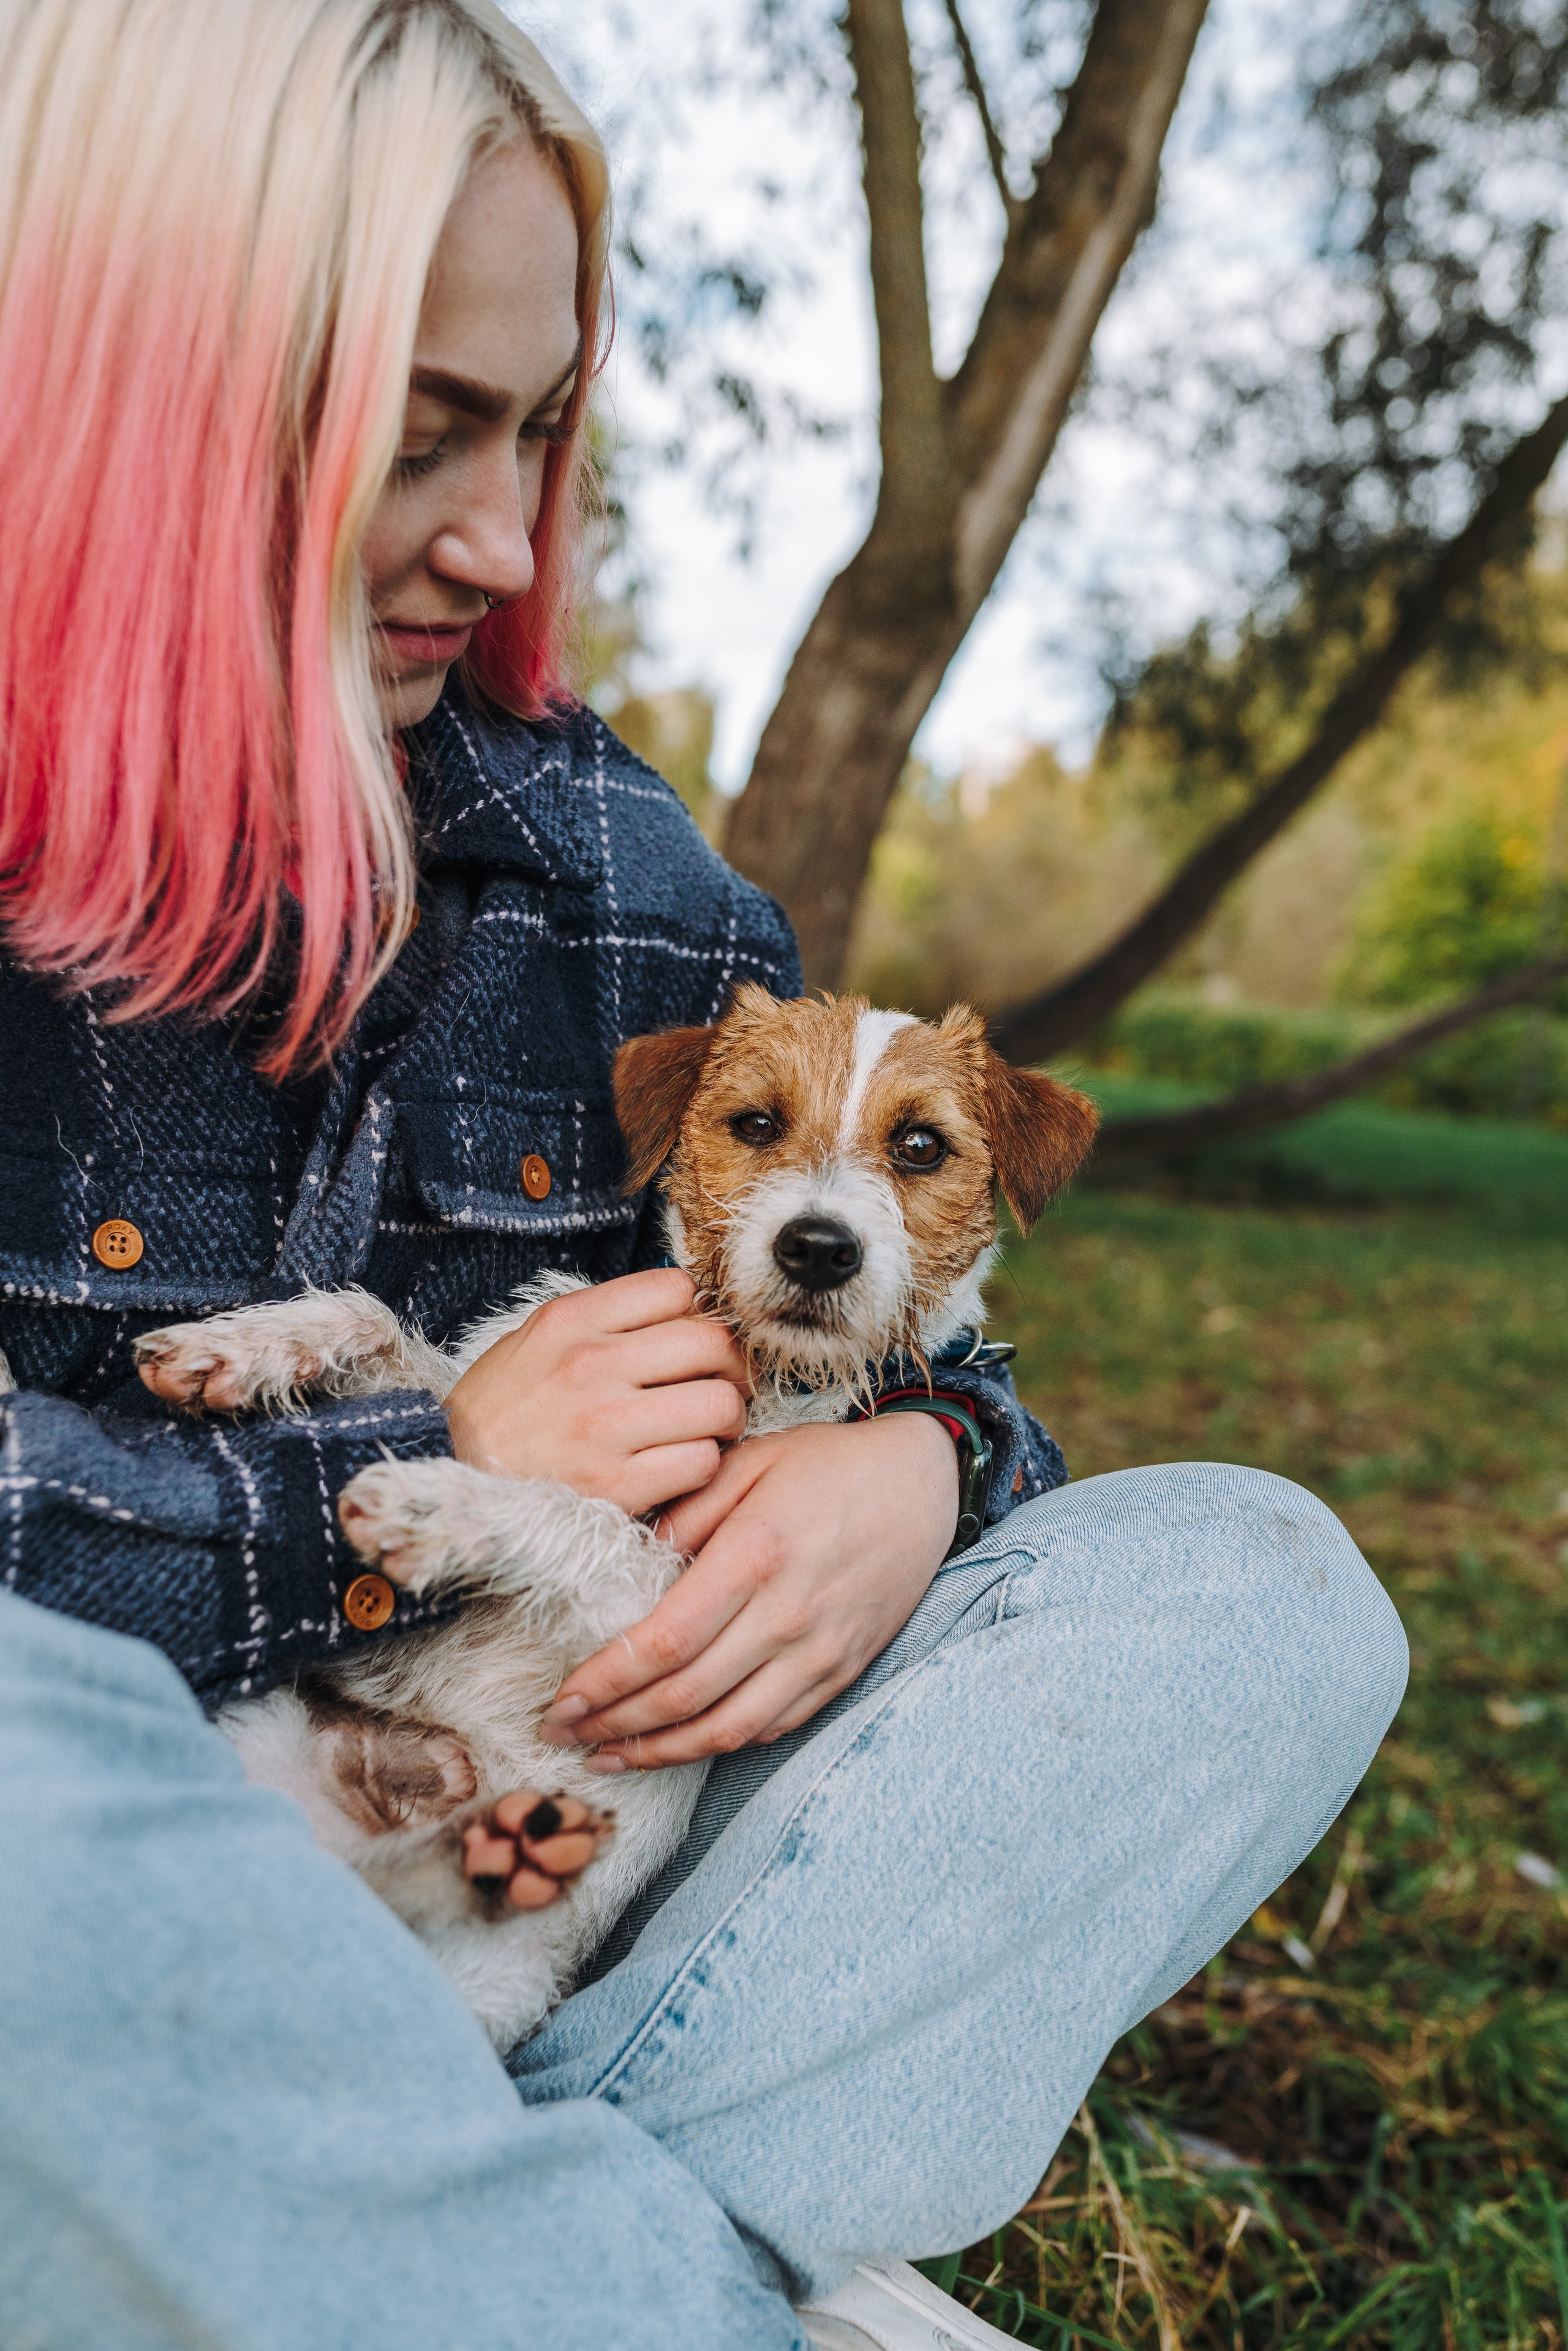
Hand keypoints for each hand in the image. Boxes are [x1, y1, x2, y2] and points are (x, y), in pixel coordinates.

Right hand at [444, 1268, 747, 1514]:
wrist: (447, 1477)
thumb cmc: (501, 1409)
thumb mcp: (536, 1340)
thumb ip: (605, 1319)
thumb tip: (686, 1306)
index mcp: (572, 1320)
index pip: (677, 1288)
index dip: (697, 1314)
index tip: (694, 1340)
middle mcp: (591, 1366)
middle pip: (712, 1344)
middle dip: (730, 1366)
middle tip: (721, 1384)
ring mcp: (605, 1428)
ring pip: (719, 1405)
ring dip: (725, 1419)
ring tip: (707, 1428)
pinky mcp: (616, 1488)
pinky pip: (701, 1463)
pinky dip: (702, 1465)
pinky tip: (680, 1465)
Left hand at [538, 1412, 960, 1767]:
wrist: (921, 1483)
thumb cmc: (827, 1464)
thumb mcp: (748, 1462)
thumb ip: (684, 1513)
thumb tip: (627, 1565)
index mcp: (755, 1556)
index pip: (663, 1643)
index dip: (605, 1682)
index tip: (561, 1700)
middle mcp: (787, 1615)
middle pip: (685, 1696)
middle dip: (614, 1726)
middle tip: (562, 1733)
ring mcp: (819, 1652)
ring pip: (726, 1728)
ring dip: (659, 1752)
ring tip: (607, 1756)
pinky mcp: (841, 1671)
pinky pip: (771, 1726)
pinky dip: (718, 1744)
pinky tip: (678, 1743)